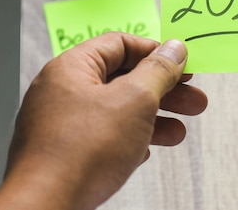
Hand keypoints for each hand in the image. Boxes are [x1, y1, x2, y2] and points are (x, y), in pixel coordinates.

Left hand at [0, 33, 206, 209]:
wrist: (45, 207)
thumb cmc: (81, 151)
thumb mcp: (135, 100)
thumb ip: (158, 71)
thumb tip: (174, 48)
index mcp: (72, 67)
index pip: (120, 44)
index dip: (156, 52)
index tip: (183, 64)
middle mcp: (62, 91)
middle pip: (123, 79)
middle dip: (163, 91)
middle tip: (193, 100)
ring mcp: (60, 124)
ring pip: (116, 111)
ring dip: (153, 118)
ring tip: (179, 133)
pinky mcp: (63, 153)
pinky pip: (103, 137)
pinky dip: (129, 139)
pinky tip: (147, 150)